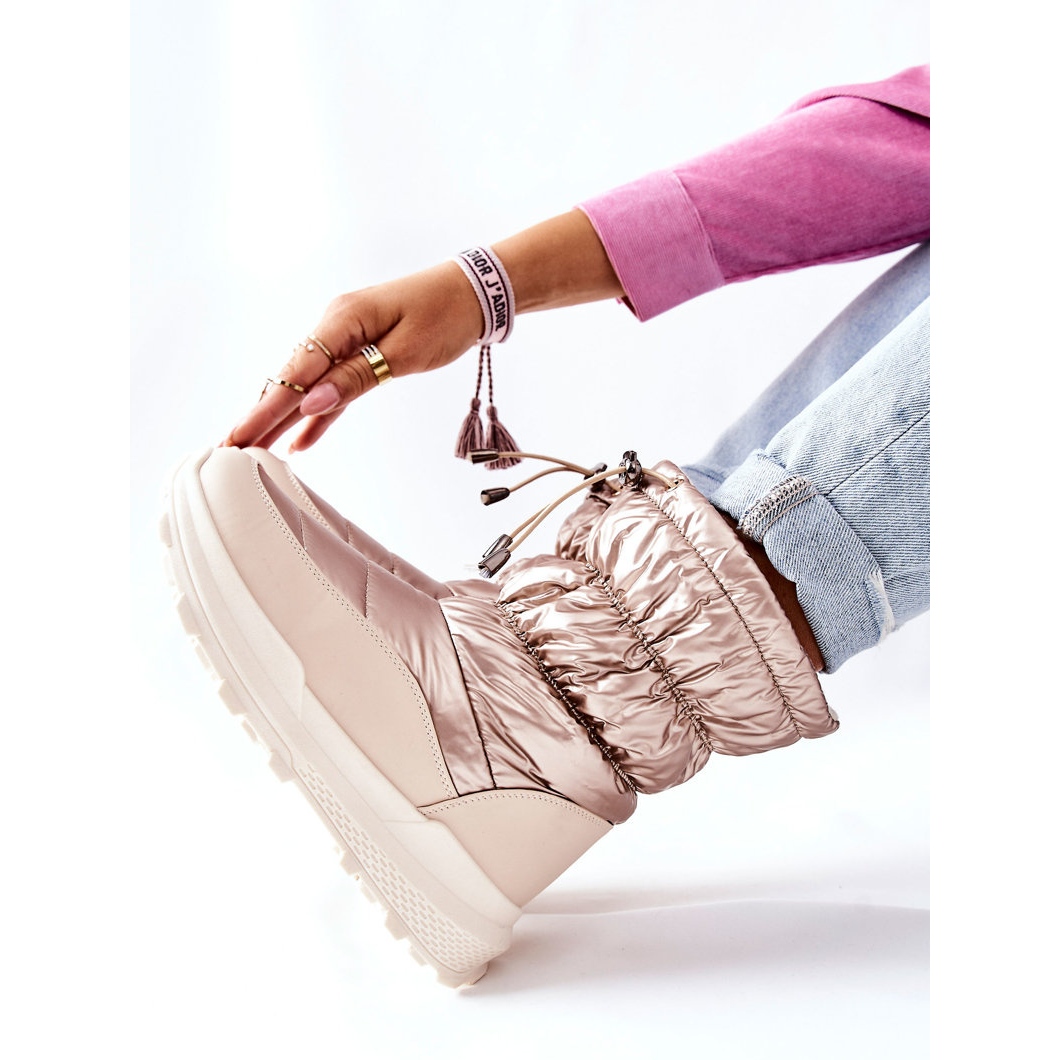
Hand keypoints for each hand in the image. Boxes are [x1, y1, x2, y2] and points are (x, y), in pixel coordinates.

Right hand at [223, 261, 483, 451]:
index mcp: (342, 320)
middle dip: (260, 415)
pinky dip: (316, 413)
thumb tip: (311, 401)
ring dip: (281, 417)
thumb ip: (355, 377)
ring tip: (253, 448)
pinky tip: (298, 440)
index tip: (239, 435)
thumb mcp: (404, 352)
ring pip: (307, 385)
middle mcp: (335, 326)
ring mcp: (345, 338)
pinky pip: (332, 387)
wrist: (475, 293)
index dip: (266, 407)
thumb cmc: (445, 315)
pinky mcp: (360, 351)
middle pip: (292, 378)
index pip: (296, 371)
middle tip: (229, 449)